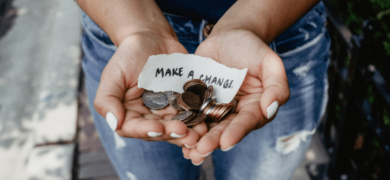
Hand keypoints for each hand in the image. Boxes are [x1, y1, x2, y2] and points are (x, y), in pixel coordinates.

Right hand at [94, 32, 207, 146]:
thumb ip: (107, 99)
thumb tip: (114, 123)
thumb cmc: (129, 55)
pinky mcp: (183, 104)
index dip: (146, 130)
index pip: (134, 128)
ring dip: (189, 132)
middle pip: (159, 131)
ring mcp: (167, 111)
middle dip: (172, 133)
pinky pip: (191, 114)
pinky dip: (199, 119)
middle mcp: (148, 117)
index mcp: (128, 114)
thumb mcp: (113, 74)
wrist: (152, 38)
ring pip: (177, 127)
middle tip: (186, 133)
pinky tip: (207, 121)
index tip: (159, 128)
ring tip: (200, 133)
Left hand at [182, 29, 289, 163]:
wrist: (228, 36)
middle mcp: (235, 112)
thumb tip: (270, 110)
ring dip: (197, 140)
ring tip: (188, 152)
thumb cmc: (252, 47)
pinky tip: (176, 135)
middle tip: (200, 151)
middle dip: (213, 141)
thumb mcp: (269, 62)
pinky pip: (191, 114)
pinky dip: (185, 125)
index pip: (247, 122)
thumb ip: (276, 85)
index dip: (237, 132)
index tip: (226, 142)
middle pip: (224, 129)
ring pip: (207, 127)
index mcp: (255, 107)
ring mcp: (215, 107)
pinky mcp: (198, 101)